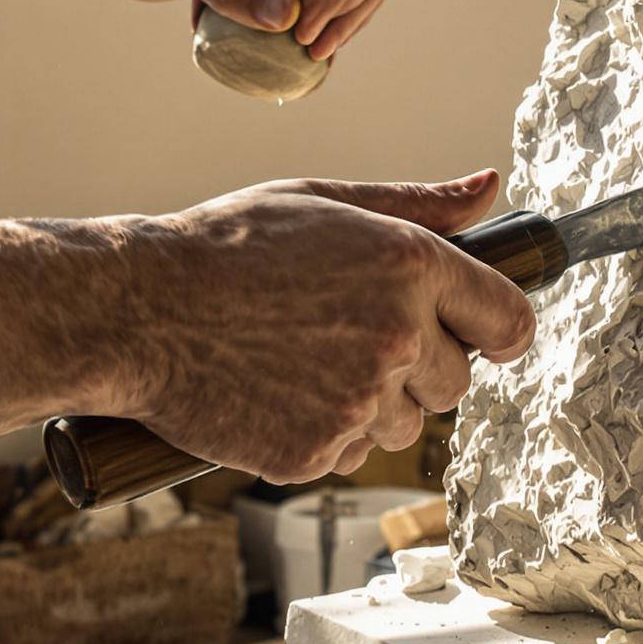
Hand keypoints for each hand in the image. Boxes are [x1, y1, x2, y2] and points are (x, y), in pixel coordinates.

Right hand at [114, 171, 531, 480]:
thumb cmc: (226, 247)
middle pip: (457, 382)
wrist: (133, 311)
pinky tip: (277, 394)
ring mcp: (357, 401)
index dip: (499, 332)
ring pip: (406, 426)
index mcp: (411, 266)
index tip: (482, 337)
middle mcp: (398, 335)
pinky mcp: (315, 453)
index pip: (509, 320)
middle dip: (420, 368)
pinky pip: (350, 456)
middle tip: (351, 339)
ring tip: (305, 364)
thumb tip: (489, 186)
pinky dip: (322, 435)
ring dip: (373, 407)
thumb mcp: (325, 201)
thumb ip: (418, 205)